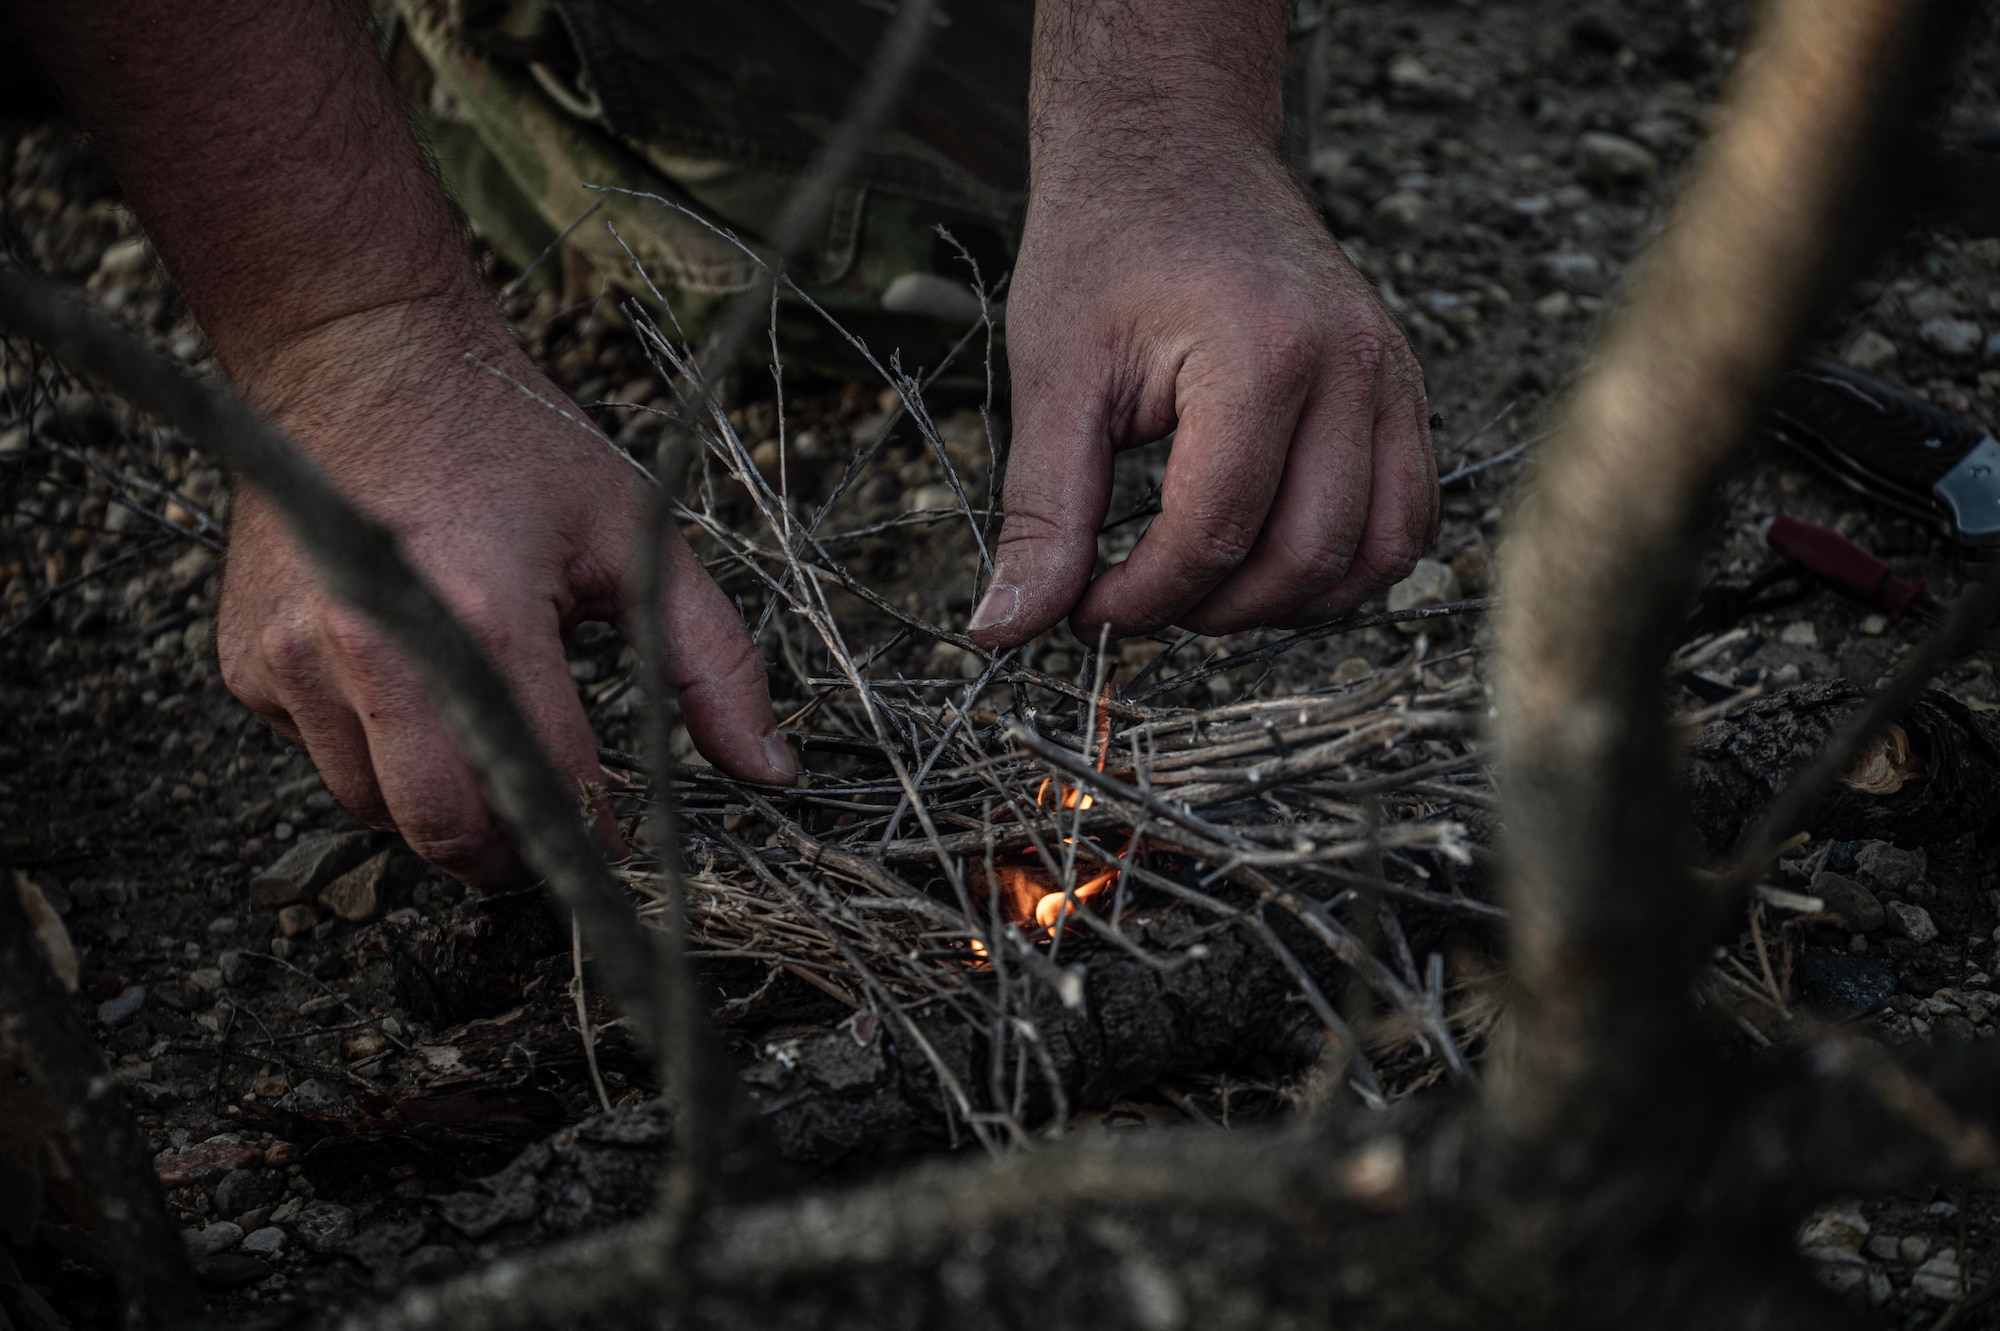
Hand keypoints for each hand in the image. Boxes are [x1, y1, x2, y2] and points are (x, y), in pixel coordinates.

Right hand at [218, 300, 794, 885]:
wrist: (362, 356)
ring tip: (486, 742)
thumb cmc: (508, 442)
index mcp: (482, 617)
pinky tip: (411, 688)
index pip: (549, 784)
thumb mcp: (635, 537)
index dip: (596, 835)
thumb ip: (713, 663)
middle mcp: (372, 647)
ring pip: (375, 811)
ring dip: (439, 807)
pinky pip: (324, 760)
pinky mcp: (248, 666)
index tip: (619, 845)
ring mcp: (294, 660)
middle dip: (511, 855)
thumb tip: (772, 772)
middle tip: (553, 832)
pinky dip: (375, 757)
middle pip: (445, 831)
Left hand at [969, 155, 1436, 646]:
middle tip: (1138, 599)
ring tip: (1206, 589)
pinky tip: (1272, 563)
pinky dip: (1350, 563)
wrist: (1174, 145)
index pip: (1215, 531)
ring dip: (1290, 601)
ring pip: (1378, 551)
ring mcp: (1391, 374)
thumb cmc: (1107, 242)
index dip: (1143, 598)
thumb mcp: (1053, 377)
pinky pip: (1409, 513)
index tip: (1087, 608)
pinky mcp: (1402, 386)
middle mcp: (1349, 364)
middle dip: (1212, 608)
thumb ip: (1042, 511)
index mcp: (1260, 353)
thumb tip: (1004, 626)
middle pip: (1305, 555)